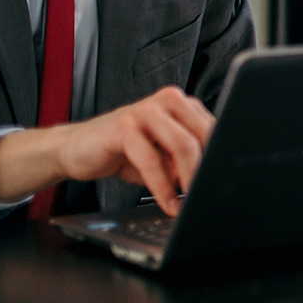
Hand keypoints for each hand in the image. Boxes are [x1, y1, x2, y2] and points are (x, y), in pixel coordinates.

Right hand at [0, 86, 215, 215]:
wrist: (77, 148)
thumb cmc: (125, 151)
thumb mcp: (164, 157)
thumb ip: (188, 160)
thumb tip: (213, 178)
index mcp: (184, 104)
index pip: (216, 129)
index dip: (223, 156)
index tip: (226, 182)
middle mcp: (169, 100)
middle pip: (204, 134)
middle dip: (208, 168)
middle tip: (209, 194)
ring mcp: (146, 109)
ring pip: (182, 144)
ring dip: (189, 178)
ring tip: (189, 201)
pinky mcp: (124, 125)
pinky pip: (151, 159)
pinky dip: (162, 187)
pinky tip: (167, 202)